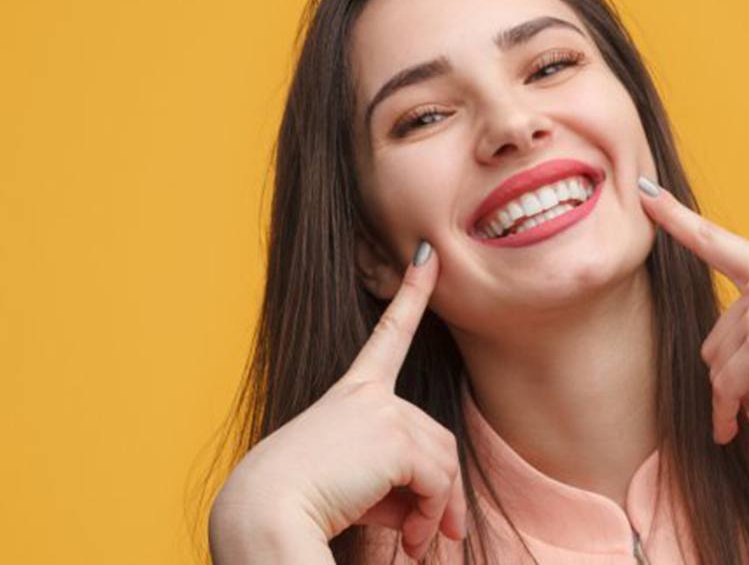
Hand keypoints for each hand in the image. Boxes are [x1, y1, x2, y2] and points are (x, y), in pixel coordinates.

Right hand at [212, 241, 465, 560]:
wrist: (264, 518)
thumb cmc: (298, 508)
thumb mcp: (354, 488)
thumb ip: (393, 484)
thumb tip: (430, 515)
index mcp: (350, 396)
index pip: (388, 336)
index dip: (411, 294)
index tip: (428, 256)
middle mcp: (367, 395)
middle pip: (435, 438)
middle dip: (441, 494)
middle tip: (428, 542)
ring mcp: (381, 410)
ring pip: (442, 462)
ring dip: (437, 510)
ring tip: (417, 546)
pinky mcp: (393, 435)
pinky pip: (436, 479)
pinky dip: (432, 513)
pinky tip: (411, 539)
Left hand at [637, 177, 748, 443]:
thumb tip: (734, 386)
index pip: (717, 240)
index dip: (677, 217)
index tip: (644, 191)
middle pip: (717, 340)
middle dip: (736, 379)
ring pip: (719, 366)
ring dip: (742, 399)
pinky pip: (727, 387)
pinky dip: (727, 414)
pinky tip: (734, 432)